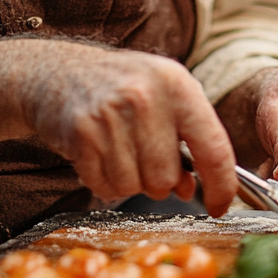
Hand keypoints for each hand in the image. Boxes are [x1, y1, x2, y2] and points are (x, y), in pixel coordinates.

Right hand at [18, 48, 238, 216]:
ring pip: (134, 186)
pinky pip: (104, 185)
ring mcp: (112, 113)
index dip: (221, 186)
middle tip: (141, 157)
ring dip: (127, 180)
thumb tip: (190, 189)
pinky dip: (102, 181)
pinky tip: (97, 153)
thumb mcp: (161, 97)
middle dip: (157, 180)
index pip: (213, 147)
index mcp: (177, 83)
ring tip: (116, 150)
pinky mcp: (82, 132)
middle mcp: (147, 96)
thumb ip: (185, 139)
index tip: (219, 207)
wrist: (56, 71)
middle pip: (167, 178)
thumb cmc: (118, 85)